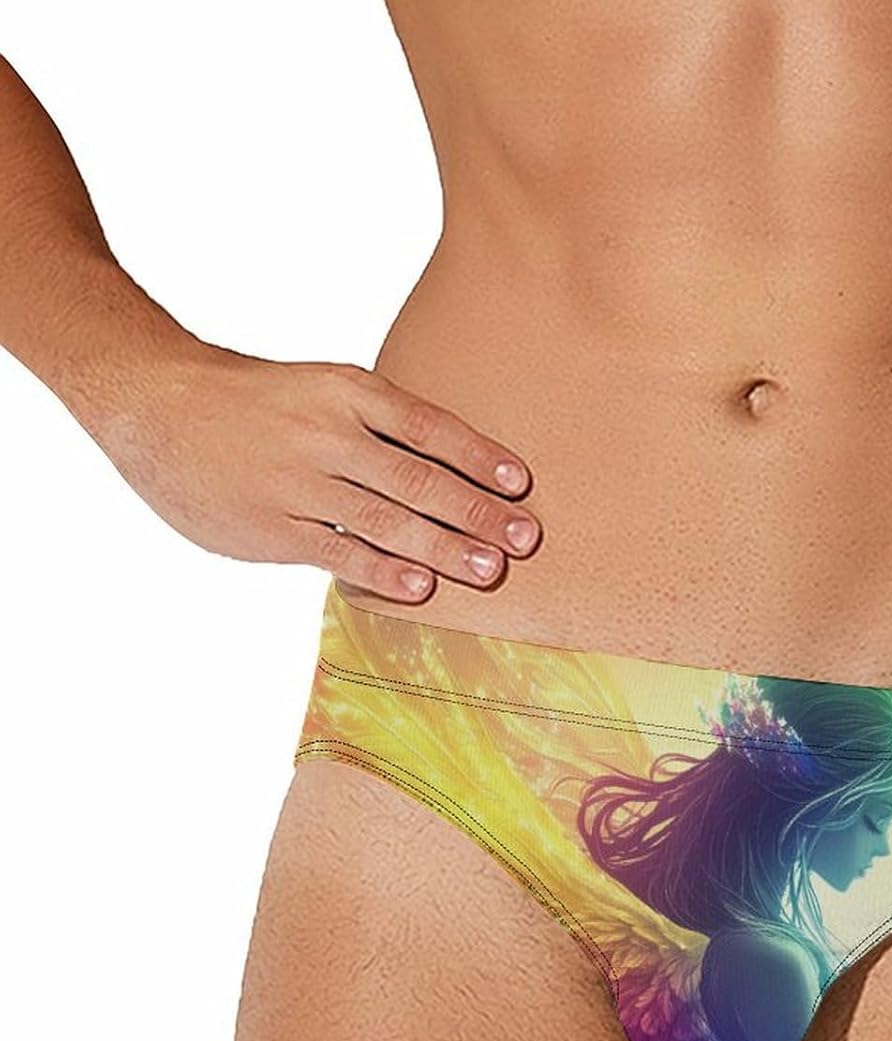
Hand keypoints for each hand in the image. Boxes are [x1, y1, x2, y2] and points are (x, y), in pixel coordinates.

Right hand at [92, 337, 539, 601]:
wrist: (154, 403)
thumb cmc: (256, 402)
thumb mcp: (319, 389)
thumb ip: (378, 425)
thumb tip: (455, 469)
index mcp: (346, 390)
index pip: (428, 425)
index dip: (479, 456)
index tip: (522, 484)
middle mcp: (327, 434)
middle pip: (418, 478)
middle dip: (476, 512)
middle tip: (525, 539)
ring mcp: (298, 481)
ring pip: (384, 519)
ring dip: (443, 548)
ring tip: (489, 570)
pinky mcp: (272, 526)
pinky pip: (337, 553)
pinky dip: (382, 572)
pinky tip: (420, 589)